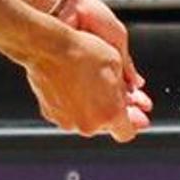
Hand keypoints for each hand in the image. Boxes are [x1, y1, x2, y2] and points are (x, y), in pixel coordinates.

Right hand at [25, 0, 149, 141]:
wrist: (48, 47)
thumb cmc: (83, 52)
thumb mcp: (117, 65)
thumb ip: (126, 88)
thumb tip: (129, 96)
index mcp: (109, 114)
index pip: (127, 132)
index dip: (130, 122)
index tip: (131, 113)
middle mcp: (88, 124)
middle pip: (105, 125)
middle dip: (109, 110)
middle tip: (110, 91)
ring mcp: (68, 121)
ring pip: (85, 120)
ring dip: (90, 107)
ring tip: (88, 82)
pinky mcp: (51, 115)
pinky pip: (67, 114)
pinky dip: (71, 105)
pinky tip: (72, 84)